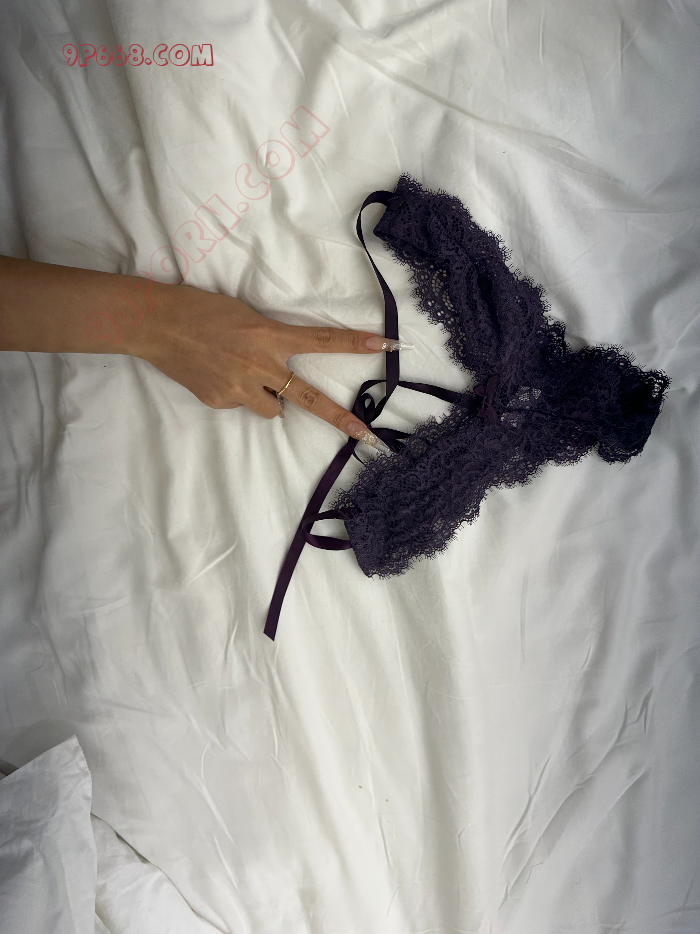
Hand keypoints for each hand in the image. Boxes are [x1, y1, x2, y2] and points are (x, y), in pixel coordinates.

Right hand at [136, 283, 407, 444]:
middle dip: (341, 418)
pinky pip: (243, 405)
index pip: (322, 341)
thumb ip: (269, 338)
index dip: (355, 344)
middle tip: (367, 437)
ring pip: (274, 410)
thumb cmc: (201, 308)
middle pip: (310, 398)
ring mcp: (241, 388)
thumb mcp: (245, 315)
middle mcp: (261, 365)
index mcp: (269, 336)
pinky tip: (218, 376)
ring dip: (270, 400)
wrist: (157, 324)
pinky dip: (238, 394)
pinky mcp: (221, 401)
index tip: (387, 346)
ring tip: (244, 377)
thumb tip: (279, 362)